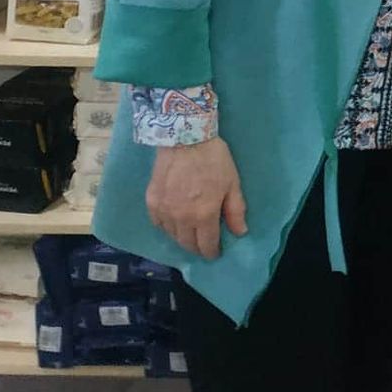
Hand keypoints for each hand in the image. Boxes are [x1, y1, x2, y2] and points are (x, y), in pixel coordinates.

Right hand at [146, 138, 247, 260]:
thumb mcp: (232, 183)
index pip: (206, 244)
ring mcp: (164, 211)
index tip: (215, 253)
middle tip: (204, 245)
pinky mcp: (151, 202)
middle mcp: (181, 218)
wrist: (185, 137)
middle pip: (187, 244)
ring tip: (190, 234)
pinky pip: (158, 223)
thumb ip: (235, 210)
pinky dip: (167, 227)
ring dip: (182, 238)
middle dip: (197, 248)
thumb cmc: (214, 159)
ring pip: (172, 236)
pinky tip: (174, 222)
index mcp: (204, 214)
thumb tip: (240, 233)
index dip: (211, 252)